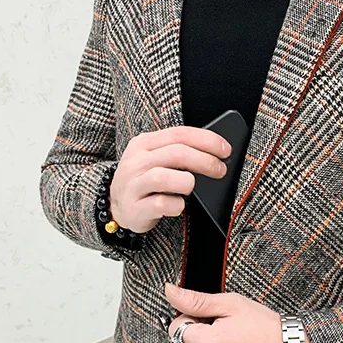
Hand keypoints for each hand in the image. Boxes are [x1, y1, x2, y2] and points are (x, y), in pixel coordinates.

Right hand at [109, 126, 231, 232]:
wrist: (116, 206)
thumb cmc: (146, 180)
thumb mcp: (156, 159)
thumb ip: (178, 151)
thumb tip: (217, 152)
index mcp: (144, 143)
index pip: (179, 134)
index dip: (207, 140)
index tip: (226, 150)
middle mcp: (135, 161)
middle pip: (176, 153)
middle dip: (205, 161)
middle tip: (220, 170)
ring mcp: (132, 185)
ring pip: (164, 177)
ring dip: (187, 182)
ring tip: (192, 187)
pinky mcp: (134, 208)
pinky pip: (159, 204)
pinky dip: (176, 205)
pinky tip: (179, 205)